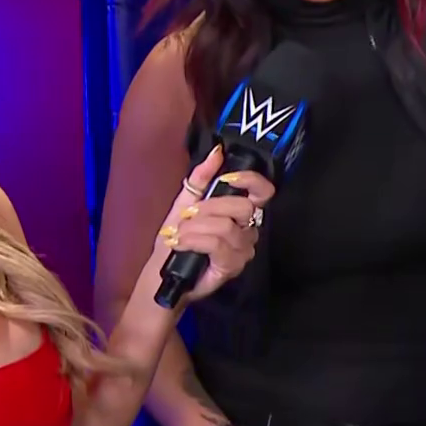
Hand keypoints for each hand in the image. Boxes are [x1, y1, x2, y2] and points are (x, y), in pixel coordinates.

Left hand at [148, 147, 275, 307]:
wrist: (162, 273)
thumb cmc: (176, 239)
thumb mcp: (185, 201)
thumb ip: (202, 177)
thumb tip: (217, 152)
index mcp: (240, 213)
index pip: (263, 192)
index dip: (250, 180)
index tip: (226, 178)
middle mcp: (248, 231)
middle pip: (242, 208)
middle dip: (209, 207)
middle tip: (187, 216)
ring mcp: (243, 251)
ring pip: (225, 227)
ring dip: (195, 227)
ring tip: (179, 234)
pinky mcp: (231, 267)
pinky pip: (217, 244)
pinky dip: (194, 240)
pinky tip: (181, 244)